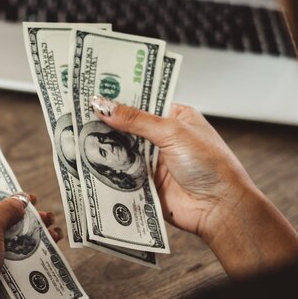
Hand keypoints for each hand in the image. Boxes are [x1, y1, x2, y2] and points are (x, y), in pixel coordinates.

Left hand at [0, 193, 61, 298]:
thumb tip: (20, 200)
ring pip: (0, 249)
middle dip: (19, 222)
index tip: (18, 200)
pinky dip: (23, 262)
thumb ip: (5, 208)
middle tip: (43, 216)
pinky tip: (44, 253)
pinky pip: (4, 269)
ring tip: (52, 233)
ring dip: (26, 241)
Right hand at [90, 96, 297, 276]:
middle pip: (128, 126)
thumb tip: (105, 106)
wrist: (219, 207)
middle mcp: (163, 137)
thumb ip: (136, 120)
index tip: (94, 91)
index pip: (142, 100)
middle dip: (107, 122)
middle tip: (78, 113)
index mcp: (175, 116)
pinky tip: (90, 162)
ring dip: (106, 146)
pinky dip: (109, 168)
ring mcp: (153, 161)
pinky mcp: (145, 182)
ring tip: (78, 134)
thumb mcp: (172, 132)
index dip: (119, 96)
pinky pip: (122, 172)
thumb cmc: (211, 165)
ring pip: (122, 149)